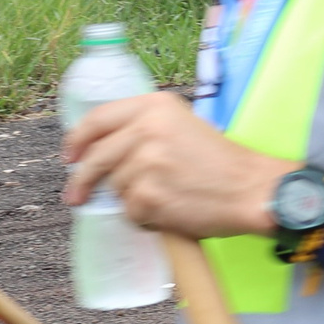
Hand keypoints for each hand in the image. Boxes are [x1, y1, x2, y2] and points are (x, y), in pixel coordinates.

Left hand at [62, 92, 291, 238]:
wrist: (252, 190)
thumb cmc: (223, 163)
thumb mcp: (184, 126)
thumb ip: (145, 127)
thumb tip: (101, 147)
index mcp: (155, 107)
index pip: (97, 120)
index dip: (77, 140)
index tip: (70, 156)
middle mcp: (147, 129)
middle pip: (96, 157)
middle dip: (82, 180)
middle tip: (77, 195)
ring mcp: (145, 163)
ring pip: (114, 186)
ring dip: (130, 197)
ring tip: (162, 197)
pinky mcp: (148, 195)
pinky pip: (130, 211)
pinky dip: (144, 217)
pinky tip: (170, 210)